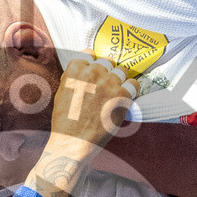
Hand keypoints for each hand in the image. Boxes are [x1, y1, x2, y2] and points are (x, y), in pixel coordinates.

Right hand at [30, 55, 137, 196]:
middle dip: (107, 71)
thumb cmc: (65, 121)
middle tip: (105, 86)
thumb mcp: (62, 93)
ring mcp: (109, 82)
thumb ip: (74, 77)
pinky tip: (127, 96)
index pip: (90, 54)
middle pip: (107, 62)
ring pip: (122, 71)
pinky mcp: (122, 95)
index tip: (95, 72)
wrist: (74, 142)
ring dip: (120, 79)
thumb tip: (85, 69)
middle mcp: (93, 71)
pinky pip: (134, 84)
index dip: (93, 62)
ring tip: (115, 93)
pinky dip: (132, 88)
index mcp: (76, 69)